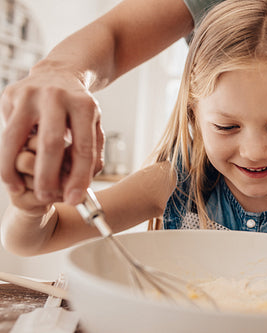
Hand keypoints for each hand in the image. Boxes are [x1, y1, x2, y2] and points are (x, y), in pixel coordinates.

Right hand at [0, 68, 103, 204]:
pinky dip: (6, 156)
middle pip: (51, 143)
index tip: (75, 199)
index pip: (83, 147)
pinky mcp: (10, 96)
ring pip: (15, 138)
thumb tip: (80, 188)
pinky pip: (6, 132)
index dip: (80, 176)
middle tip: (46, 197)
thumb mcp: (94, 125)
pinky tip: (10, 174)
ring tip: (18, 189)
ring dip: (14, 168)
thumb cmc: (78, 108)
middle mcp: (56, 97)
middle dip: (48, 176)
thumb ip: (92, 155)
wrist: (59, 73)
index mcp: (84, 105)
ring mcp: (30, 94)